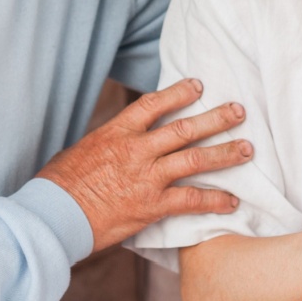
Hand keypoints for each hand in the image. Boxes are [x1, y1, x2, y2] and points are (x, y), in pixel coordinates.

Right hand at [39, 79, 250, 252]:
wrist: (54, 216)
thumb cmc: (60, 185)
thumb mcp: (80, 151)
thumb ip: (107, 143)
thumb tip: (115, 141)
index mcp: (116, 132)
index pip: (153, 104)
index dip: (178, 92)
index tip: (198, 85)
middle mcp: (136, 150)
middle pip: (184, 128)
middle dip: (216, 118)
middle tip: (239, 111)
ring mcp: (146, 177)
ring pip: (195, 159)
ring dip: (225, 153)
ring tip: (247, 148)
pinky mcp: (152, 206)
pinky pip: (191, 199)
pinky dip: (214, 200)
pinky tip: (232, 201)